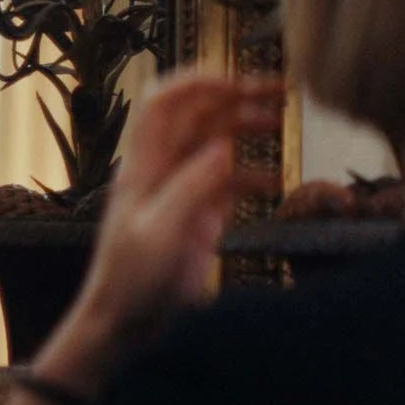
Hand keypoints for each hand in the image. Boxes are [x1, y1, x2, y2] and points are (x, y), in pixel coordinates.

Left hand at [70, 72, 283, 356]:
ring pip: (215, 145)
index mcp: (144, 166)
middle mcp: (162, 171)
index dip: (197, 81)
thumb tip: (223, 145)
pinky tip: (275, 183)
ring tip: (281, 122)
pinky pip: (226, 184)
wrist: (123, 327)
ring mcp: (180, 193)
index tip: (239, 77)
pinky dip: (251, 176)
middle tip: (280, 89)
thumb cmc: (131, 281)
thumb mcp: (160, 232)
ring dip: (246, 128)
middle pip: (197, 116)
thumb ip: (191, 187)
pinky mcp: (196, 218)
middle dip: (235, 95)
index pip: (164, 103)